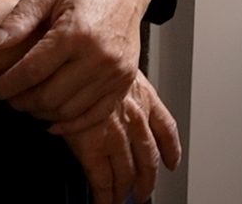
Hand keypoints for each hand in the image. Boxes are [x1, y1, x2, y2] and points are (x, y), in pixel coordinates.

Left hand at [0, 0, 161, 123]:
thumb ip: (20, 17)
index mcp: (75, 33)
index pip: (31, 72)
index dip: (5, 87)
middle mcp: (98, 56)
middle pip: (49, 97)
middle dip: (21, 102)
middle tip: (8, 98)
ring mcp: (115, 72)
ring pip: (70, 110)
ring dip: (42, 113)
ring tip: (27, 104)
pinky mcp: (125, 80)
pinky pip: (96, 115)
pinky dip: (72, 125)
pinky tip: (53, 122)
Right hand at [59, 71, 181, 203]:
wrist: (69, 58)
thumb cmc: (88, 53)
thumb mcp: (115, 64)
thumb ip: (120, 84)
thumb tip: (116, 96)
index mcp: (143, 95)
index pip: (165, 128)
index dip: (171, 149)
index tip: (172, 162)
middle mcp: (134, 117)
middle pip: (148, 158)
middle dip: (148, 179)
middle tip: (144, 192)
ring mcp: (115, 134)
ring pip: (127, 172)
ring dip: (126, 190)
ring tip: (121, 200)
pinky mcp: (92, 147)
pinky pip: (102, 180)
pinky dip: (105, 196)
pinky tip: (104, 203)